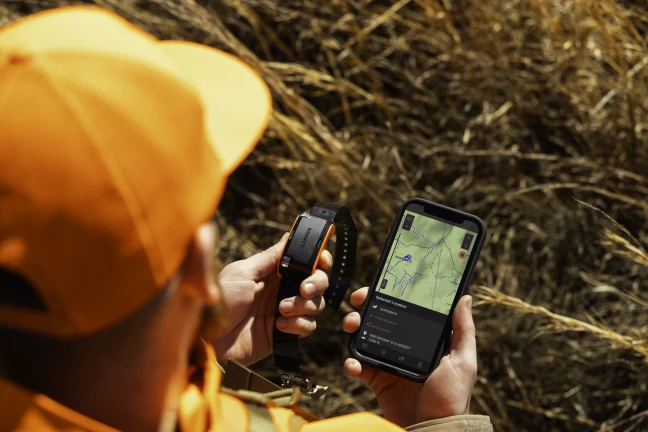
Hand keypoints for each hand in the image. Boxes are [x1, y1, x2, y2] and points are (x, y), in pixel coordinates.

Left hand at [211, 233, 331, 365]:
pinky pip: (307, 327)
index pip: (306, 261)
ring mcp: (285, 311)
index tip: (322, 260)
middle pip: (318, 281)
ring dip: (305, 305)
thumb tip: (289, 236)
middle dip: (317, 282)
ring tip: (281, 309)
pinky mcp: (285, 334)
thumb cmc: (219, 300)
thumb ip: (270, 258)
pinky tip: (279, 325)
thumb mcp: (243, 273)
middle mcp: (282, 289)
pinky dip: (298, 325)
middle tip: (304, 288)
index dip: (319, 259)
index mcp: (273, 271)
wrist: (206, 338)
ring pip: (316, 304)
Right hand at [343, 288, 476, 426]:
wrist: (431, 429)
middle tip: (358, 301)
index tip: (381, 284)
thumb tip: (465, 298)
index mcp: (424, 339)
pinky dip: (351, 362)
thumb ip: (464, 331)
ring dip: (354, 328)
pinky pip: (358, 365)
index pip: (406, 309)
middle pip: (381, 318)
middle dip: (366, 306)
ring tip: (351, 326)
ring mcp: (388, 361)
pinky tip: (353, 364)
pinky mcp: (376, 379)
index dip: (392, 295)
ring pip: (365, 336)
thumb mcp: (463, 361)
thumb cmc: (452, 398)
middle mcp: (404, 346)